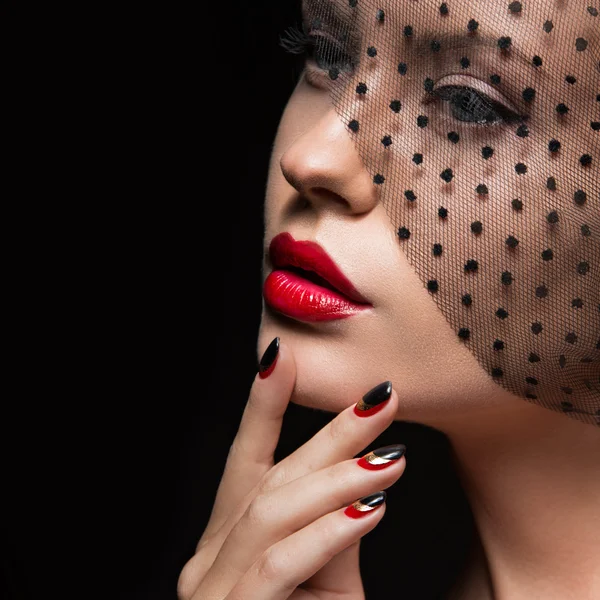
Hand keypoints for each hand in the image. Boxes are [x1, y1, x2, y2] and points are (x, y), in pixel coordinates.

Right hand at [178, 337, 405, 599]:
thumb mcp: (325, 582)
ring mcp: (210, 588)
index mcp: (226, 542)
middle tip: (380, 399)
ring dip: (335, 480)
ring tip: (388, 458)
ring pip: (272, 510)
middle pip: (270, 478)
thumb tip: (359, 476)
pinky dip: (325, 533)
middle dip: (328, 435)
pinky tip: (368, 510)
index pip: (246, 460)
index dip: (264, 404)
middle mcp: (208, 557)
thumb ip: (333, 532)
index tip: (283, 354)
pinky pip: (279, 563)